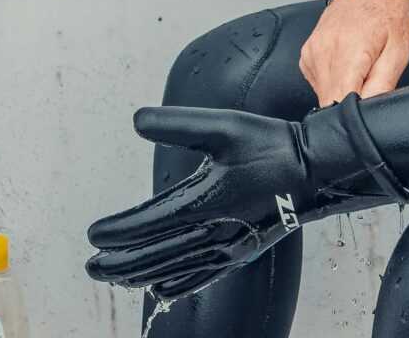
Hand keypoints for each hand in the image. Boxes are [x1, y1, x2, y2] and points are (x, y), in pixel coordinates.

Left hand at [86, 99, 408, 298]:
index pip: (145, 225)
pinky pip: (200, 276)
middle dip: (118, 263)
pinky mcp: (242, 252)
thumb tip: (137, 120)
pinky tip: (163, 287)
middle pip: (152, 256)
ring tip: (114, 277)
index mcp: (202, 203)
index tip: (92, 234)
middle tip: (91, 266)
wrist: (317, 169)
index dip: (116, 232)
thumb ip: (176, 123)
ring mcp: (227, 248)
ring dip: (139, 275)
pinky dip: (175, 284)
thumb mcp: (222, 125)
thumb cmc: (272, 145)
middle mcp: (211, 233)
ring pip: (172, 269)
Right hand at [299, 0, 408, 104]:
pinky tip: (348, 64)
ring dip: (341, 90)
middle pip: (329, 101)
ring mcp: (311, 52)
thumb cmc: (388, 14)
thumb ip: (383, 85)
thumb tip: (370, 111)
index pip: (339, 102)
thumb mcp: (399, 51)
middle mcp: (323, 51)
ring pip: (323, 93)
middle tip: (369, 84)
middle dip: (350, 102)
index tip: (368, 107)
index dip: (356, 113)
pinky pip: (318, 81)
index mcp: (348, 51)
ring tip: (360, 69)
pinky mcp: (306, 54)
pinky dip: (333, 80)